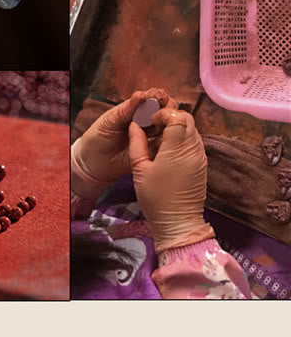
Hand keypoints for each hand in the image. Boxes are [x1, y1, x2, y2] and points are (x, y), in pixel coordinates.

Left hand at [71, 89, 175, 198]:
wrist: (93, 161)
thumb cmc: (99, 135)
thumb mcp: (111, 120)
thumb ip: (127, 109)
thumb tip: (142, 94)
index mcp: (136, 109)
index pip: (153, 98)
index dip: (158, 96)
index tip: (158, 97)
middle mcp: (148, 121)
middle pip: (166, 110)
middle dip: (167, 108)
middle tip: (161, 112)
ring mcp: (153, 136)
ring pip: (169, 126)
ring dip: (168, 124)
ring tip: (159, 126)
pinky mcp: (155, 152)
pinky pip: (166, 145)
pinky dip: (168, 140)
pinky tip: (164, 139)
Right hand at [129, 108, 214, 251]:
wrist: (178, 222)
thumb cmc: (155, 196)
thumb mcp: (139, 168)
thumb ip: (136, 142)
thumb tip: (134, 124)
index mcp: (177, 148)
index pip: (177, 116)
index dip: (163, 114)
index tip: (150, 123)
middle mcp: (193, 149)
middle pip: (188, 119)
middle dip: (171, 117)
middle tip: (154, 127)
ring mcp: (201, 157)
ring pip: (193, 129)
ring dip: (178, 127)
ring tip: (161, 138)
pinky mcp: (203, 164)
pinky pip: (195, 141)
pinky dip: (183, 138)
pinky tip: (170, 149)